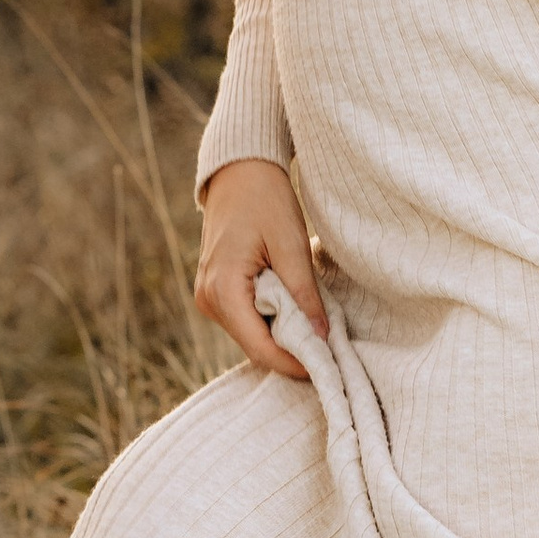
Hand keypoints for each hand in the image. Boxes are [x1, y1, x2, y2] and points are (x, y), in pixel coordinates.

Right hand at [195, 156, 330, 380]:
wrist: (239, 170)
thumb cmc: (265, 199)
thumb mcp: (291, 245)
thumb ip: (305, 294)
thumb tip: (322, 337)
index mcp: (223, 290)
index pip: (260, 347)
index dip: (294, 362)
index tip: (328, 367)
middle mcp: (208, 299)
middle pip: (254, 345)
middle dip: (291, 350)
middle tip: (330, 348)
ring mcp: (208, 296)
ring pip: (251, 334)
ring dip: (283, 335)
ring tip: (317, 325)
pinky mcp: (216, 291)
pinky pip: (247, 318)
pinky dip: (272, 320)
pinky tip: (296, 310)